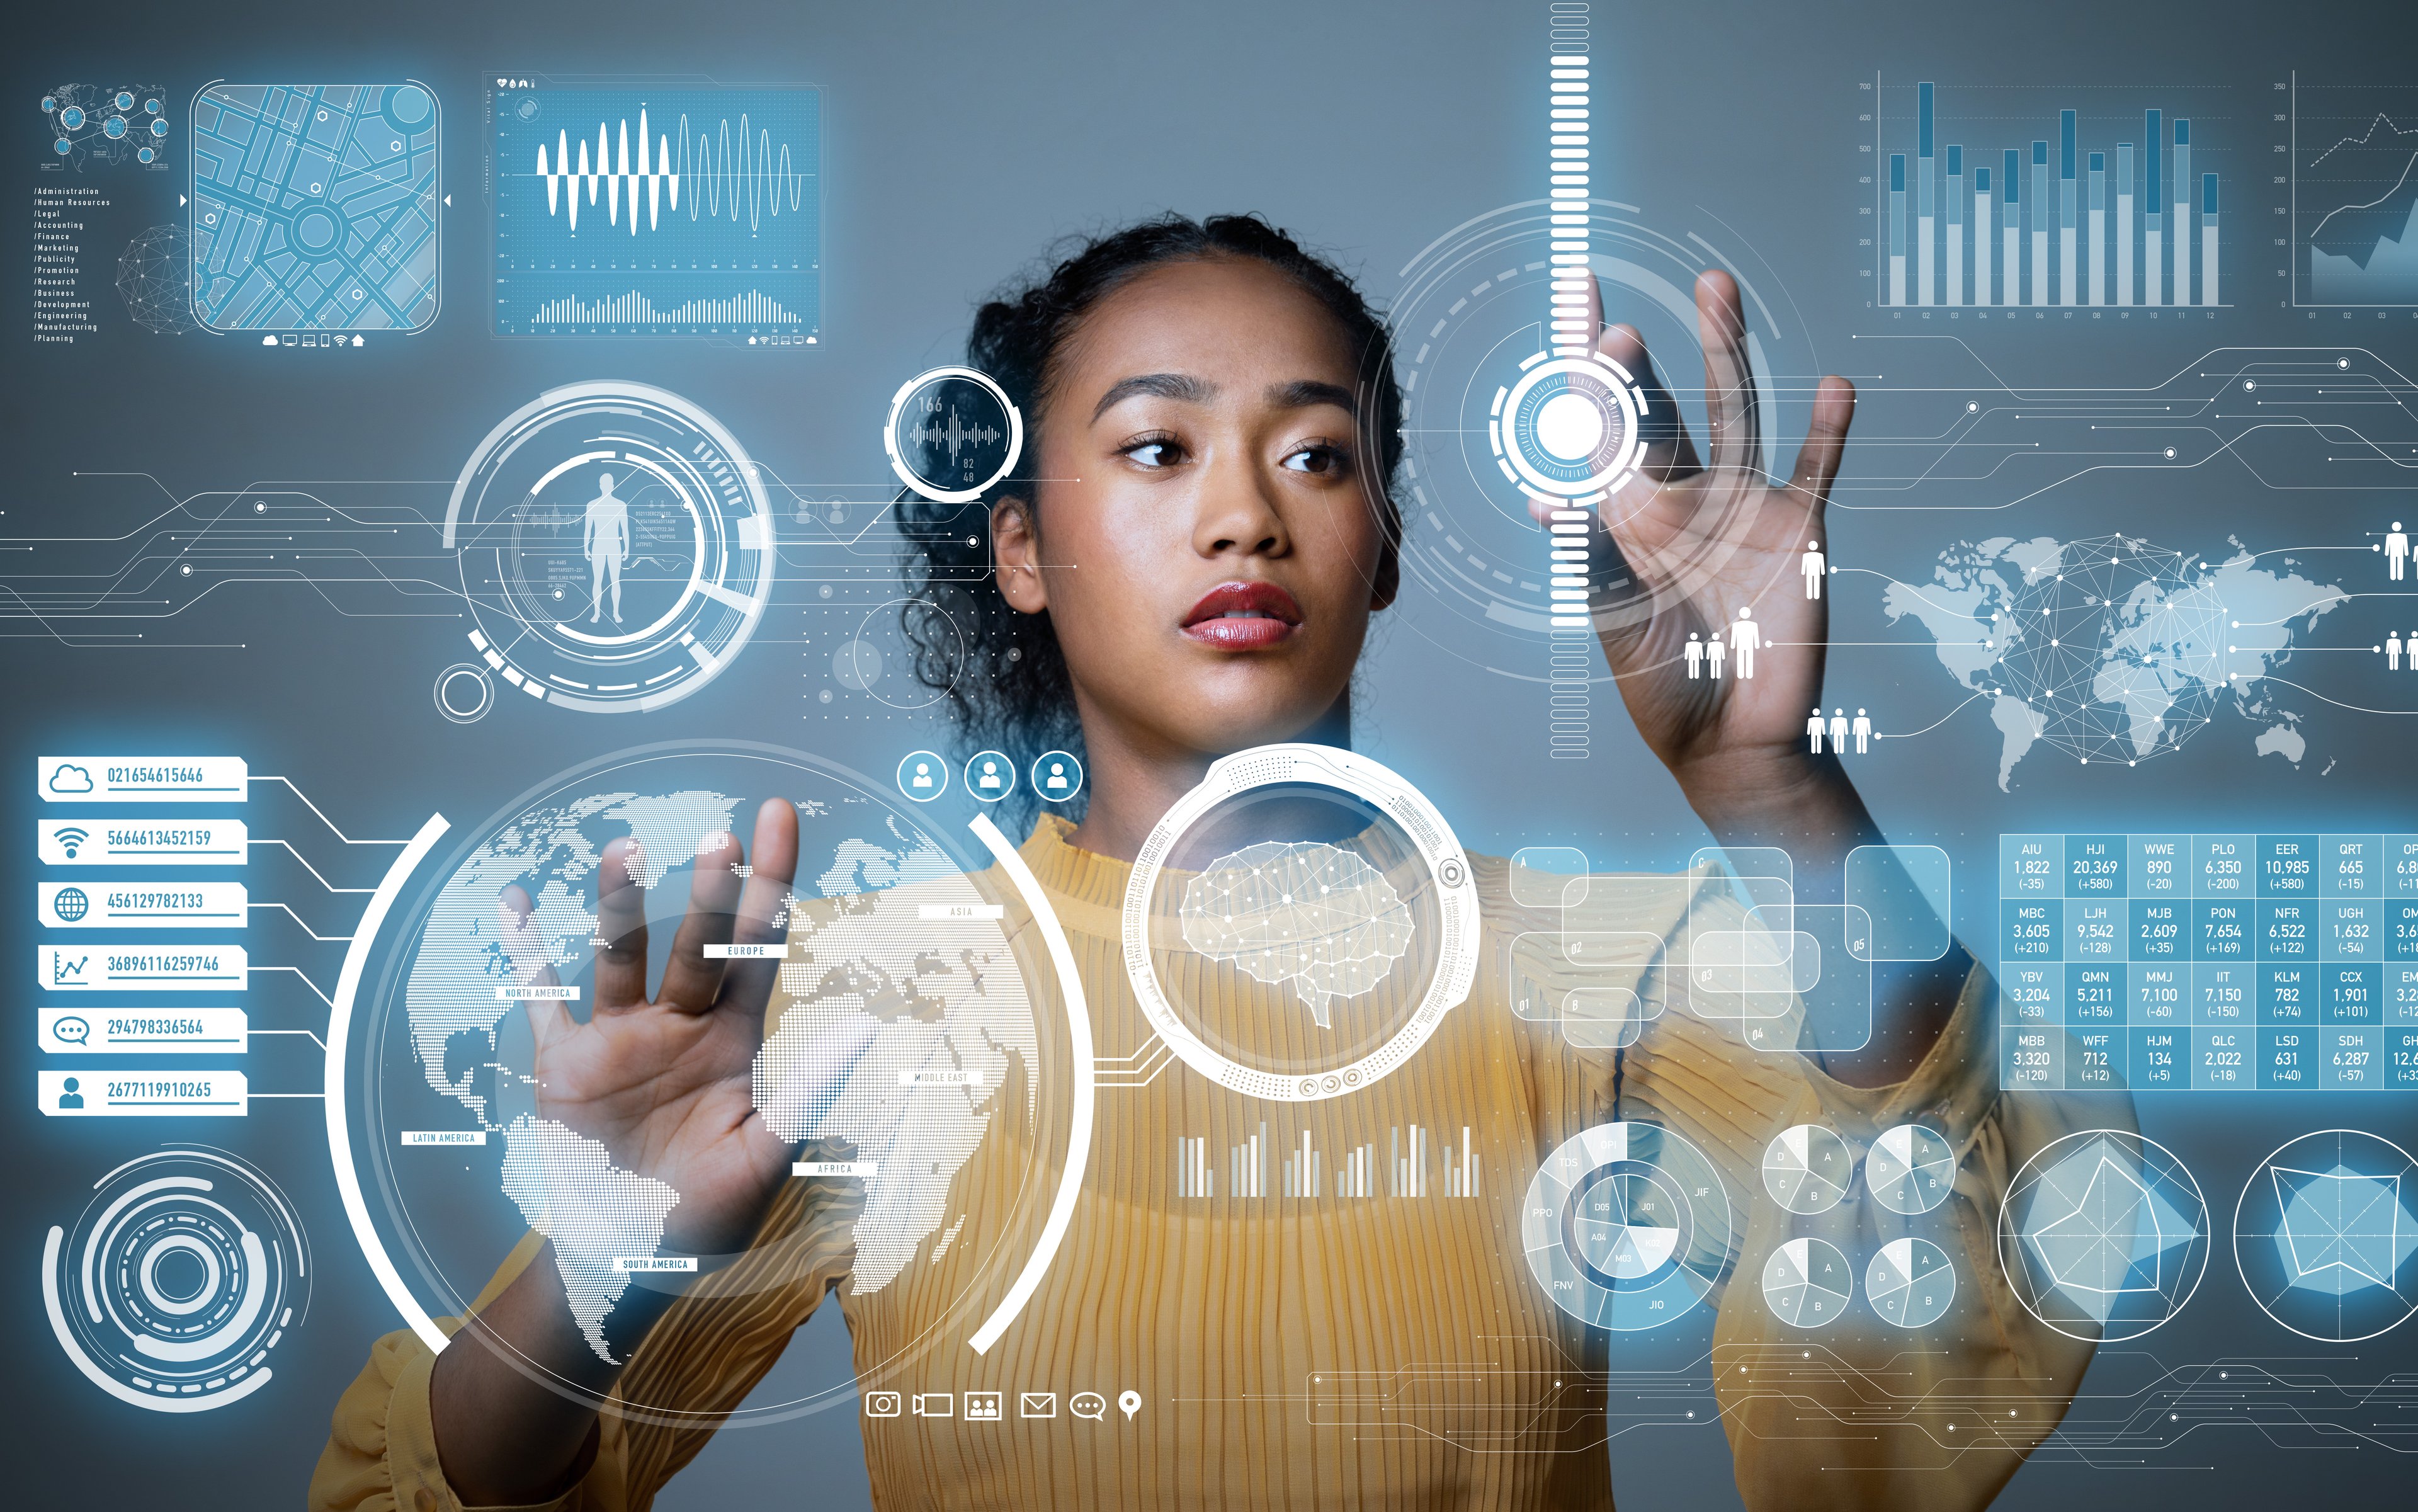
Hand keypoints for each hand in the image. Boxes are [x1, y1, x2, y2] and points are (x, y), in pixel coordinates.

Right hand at [501, 799, 869, 1259]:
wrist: (627, 1257)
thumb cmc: (705, 1214)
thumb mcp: (765, 1160)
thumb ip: (809, 1092)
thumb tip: (867, 1029)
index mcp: (733, 1040)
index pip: (759, 949)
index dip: (772, 886)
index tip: (779, 817)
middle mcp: (679, 1025)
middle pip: (697, 945)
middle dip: (709, 895)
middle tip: (720, 841)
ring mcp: (619, 1038)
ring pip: (621, 956)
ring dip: (620, 906)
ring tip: (624, 850)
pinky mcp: (565, 1064)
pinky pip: (542, 999)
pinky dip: (525, 953)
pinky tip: (516, 901)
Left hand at [1553, 270, 1854, 811]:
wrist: (1729, 738)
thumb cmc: (1662, 683)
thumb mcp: (1617, 618)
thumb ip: (1593, 558)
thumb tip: (1552, 501)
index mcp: (1625, 514)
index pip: (1597, 429)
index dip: (1582, 374)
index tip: (1568, 309)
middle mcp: (1680, 495)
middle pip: (1659, 406)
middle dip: (1635, 365)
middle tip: (1614, 326)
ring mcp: (1741, 504)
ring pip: (1733, 409)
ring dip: (1725, 350)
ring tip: (1715, 289)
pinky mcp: (1797, 527)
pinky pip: (1815, 467)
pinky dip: (1826, 429)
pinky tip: (1832, 385)